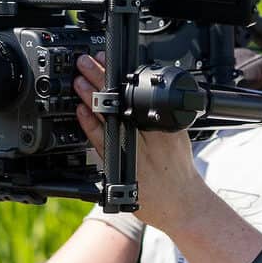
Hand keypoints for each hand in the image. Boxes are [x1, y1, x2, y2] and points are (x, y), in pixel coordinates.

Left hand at [71, 55, 201, 227]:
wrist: (182, 203)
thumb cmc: (178, 170)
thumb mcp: (176, 134)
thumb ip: (158, 115)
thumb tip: (137, 94)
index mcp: (162, 123)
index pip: (134, 91)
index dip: (116, 74)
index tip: (105, 59)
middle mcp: (147, 135)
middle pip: (120, 100)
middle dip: (101, 78)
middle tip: (86, 62)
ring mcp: (132, 151)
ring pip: (108, 118)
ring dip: (92, 98)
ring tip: (79, 81)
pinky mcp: (120, 167)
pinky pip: (101, 143)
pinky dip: (90, 126)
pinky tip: (81, 112)